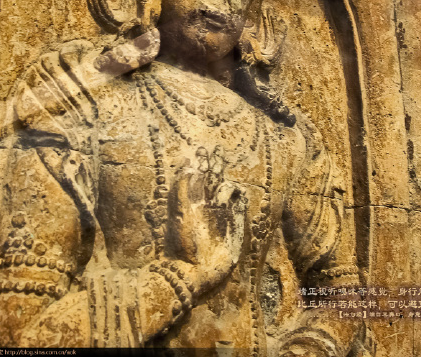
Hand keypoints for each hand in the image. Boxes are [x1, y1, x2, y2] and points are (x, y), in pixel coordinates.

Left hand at [165, 147, 246, 295]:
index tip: (201, 148)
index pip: (197, 176)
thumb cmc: (183, 244)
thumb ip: (184, 189)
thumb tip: (190, 165)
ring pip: (227, 189)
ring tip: (218, 192)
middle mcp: (206, 205)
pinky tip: (231, 196)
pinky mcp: (234, 224)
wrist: (195, 271)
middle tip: (217, 150)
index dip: (200, 162)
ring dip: (224, 184)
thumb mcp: (181, 214)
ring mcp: (221, 214)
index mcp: (191, 201)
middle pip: (213, 179)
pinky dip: (236, 196)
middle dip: (215, 164)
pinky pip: (240, 203)